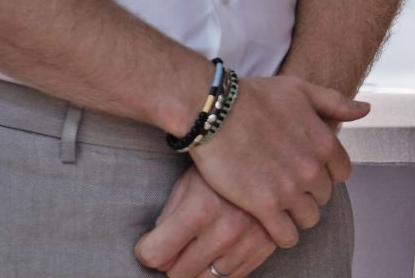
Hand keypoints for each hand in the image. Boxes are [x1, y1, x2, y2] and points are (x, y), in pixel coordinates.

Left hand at [134, 167, 275, 277]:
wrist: (267, 149)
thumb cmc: (220, 162)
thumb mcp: (187, 182)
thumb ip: (168, 220)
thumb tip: (155, 255)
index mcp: (200, 209)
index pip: (156, 254)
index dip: (147, 250)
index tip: (149, 244)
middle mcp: (225, 231)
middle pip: (178, 273)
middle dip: (172, 260)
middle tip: (176, 242)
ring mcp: (247, 242)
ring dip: (197, 265)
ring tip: (200, 240)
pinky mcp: (264, 249)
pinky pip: (231, 277)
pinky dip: (220, 266)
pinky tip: (219, 245)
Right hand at [188, 74, 367, 248]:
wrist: (216, 110)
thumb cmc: (256, 96)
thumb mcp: (300, 89)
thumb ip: (335, 102)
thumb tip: (365, 110)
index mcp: (324, 142)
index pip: (341, 173)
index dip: (324, 171)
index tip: (305, 167)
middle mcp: (312, 169)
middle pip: (323, 197)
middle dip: (308, 191)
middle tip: (286, 181)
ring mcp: (289, 190)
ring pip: (308, 219)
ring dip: (295, 213)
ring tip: (276, 200)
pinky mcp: (265, 206)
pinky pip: (286, 236)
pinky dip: (281, 232)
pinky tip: (268, 219)